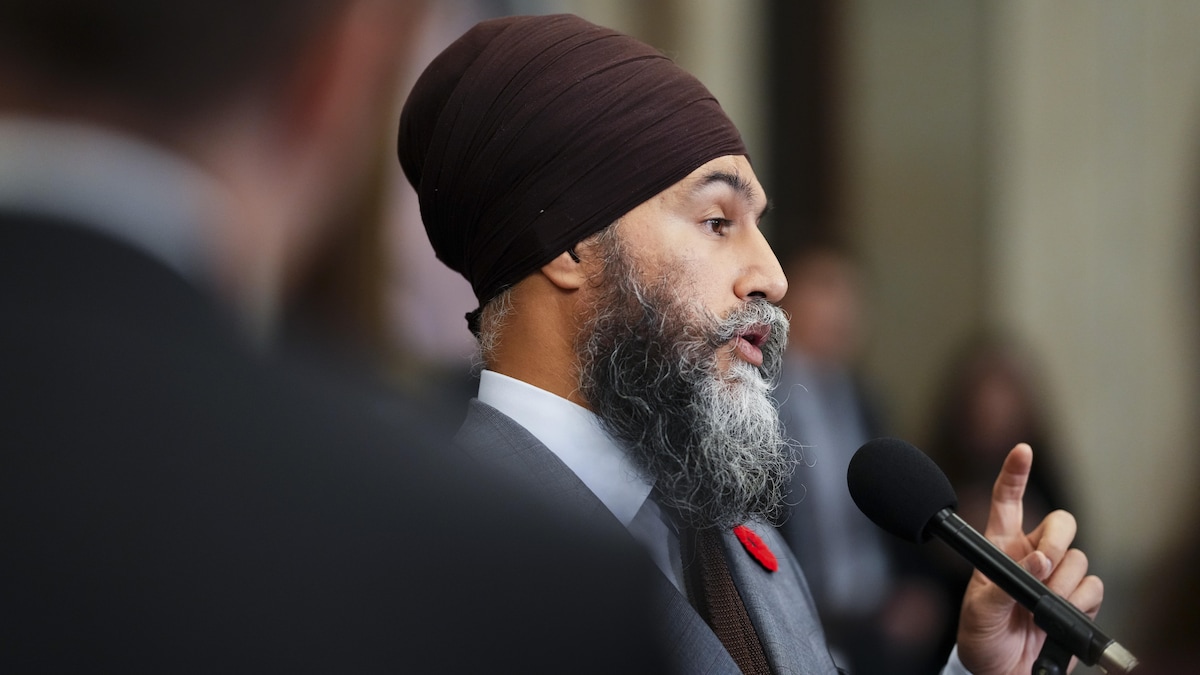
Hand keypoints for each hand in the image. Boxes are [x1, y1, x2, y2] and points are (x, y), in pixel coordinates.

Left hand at [956, 444, 1103, 674]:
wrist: (1000, 671)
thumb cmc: (981, 637)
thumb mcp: (979, 610)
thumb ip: (1005, 585)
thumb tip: (1038, 562)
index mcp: (1001, 547)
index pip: (1008, 501)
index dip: (1015, 473)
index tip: (1022, 450)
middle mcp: (1032, 555)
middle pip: (1061, 524)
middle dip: (1057, 541)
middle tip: (1043, 566)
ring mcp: (1056, 576)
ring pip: (1079, 558)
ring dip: (1064, 582)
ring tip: (1039, 608)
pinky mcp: (1077, 599)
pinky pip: (1094, 587)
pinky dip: (1079, 601)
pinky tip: (1058, 615)